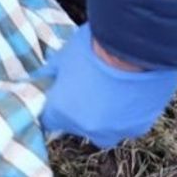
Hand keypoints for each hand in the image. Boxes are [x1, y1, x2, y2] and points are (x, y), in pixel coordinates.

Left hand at [37, 24, 176, 148]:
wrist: (134, 46)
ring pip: (105, 131)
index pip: (48, 121)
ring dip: (105, 117)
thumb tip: (37, 81)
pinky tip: (131, 94)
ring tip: (112, 91)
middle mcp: (86, 128)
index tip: (60, 98)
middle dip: (80, 112)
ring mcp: (114, 131)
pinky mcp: (138, 128)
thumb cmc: (93, 47)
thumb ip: (49, 75)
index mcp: (62, 112)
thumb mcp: (62, 58)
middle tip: (90, 89)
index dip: (54, 109)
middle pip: (78, 127)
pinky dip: (127, 115)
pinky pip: (128, 126)